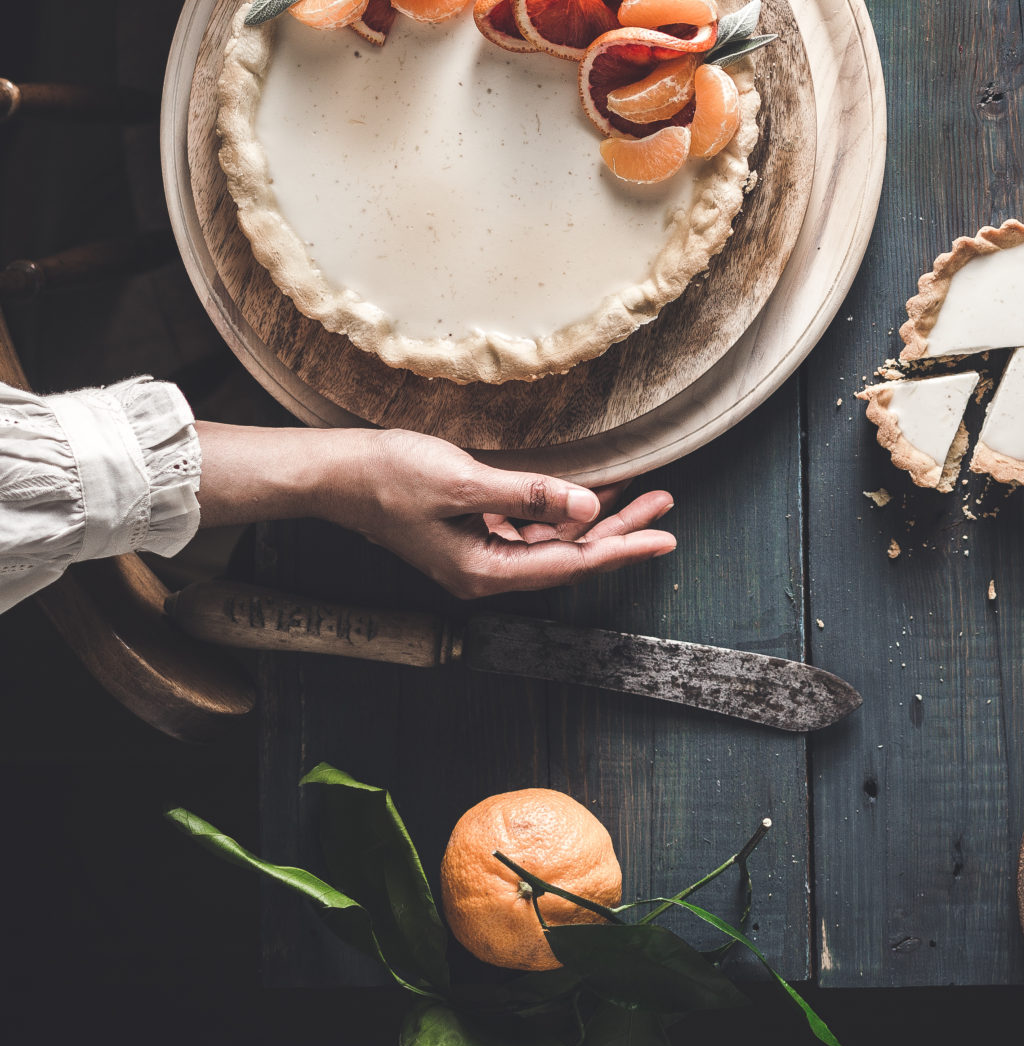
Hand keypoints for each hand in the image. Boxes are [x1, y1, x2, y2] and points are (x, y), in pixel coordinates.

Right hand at [195, 423, 675, 596]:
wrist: (337, 474)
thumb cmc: (391, 476)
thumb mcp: (465, 482)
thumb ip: (530, 495)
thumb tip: (588, 506)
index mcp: (485, 571)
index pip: (571, 564)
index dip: (623, 548)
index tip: (665, 537)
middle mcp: (486, 571)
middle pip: (570, 554)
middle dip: (621, 530)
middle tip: (666, 506)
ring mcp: (478, 554)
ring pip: (554, 541)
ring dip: (596, 518)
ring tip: (642, 495)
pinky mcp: (471, 533)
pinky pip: (531, 528)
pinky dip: (562, 510)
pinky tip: (588, 491)